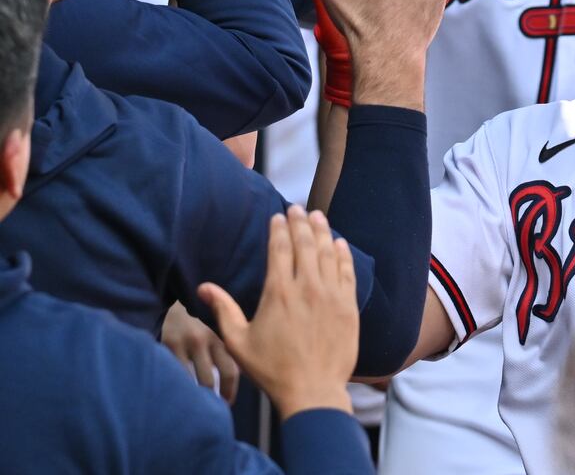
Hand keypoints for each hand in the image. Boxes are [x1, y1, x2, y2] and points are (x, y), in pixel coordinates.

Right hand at [160, 301, 240, 403]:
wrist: (170, 305)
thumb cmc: (196, 325)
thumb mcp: (213, 334)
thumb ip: (222, 353)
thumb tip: (235, 382)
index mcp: (220, 338)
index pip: (230, 370)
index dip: (230, 391)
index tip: (227, 405)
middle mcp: (203, 340)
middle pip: (210, 379)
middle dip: (211, 399)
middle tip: (209, 413)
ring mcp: (183, 343)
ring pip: (190, 381)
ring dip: (193, 398)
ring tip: (193, 410)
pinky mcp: (165, 345)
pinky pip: (172, 375)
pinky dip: (176, 388)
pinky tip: (175, 396)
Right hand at [198, 207, 357, 419]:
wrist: (312, 389)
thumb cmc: (272, 368)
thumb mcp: (238, 342)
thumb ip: (223, 310)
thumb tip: (203, 287)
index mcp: (278, 293)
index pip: (279, 249)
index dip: (279, 229)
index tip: (278, 216)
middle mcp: (306, 287)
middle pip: (304, 244)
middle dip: (300, 222)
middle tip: (298, 207)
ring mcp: (331, 295)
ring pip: (327, 253)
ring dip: (322, 231)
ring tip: (317, 216)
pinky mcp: (348, 305)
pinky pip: (346, 271)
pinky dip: (342, 254)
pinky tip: (339, 243)